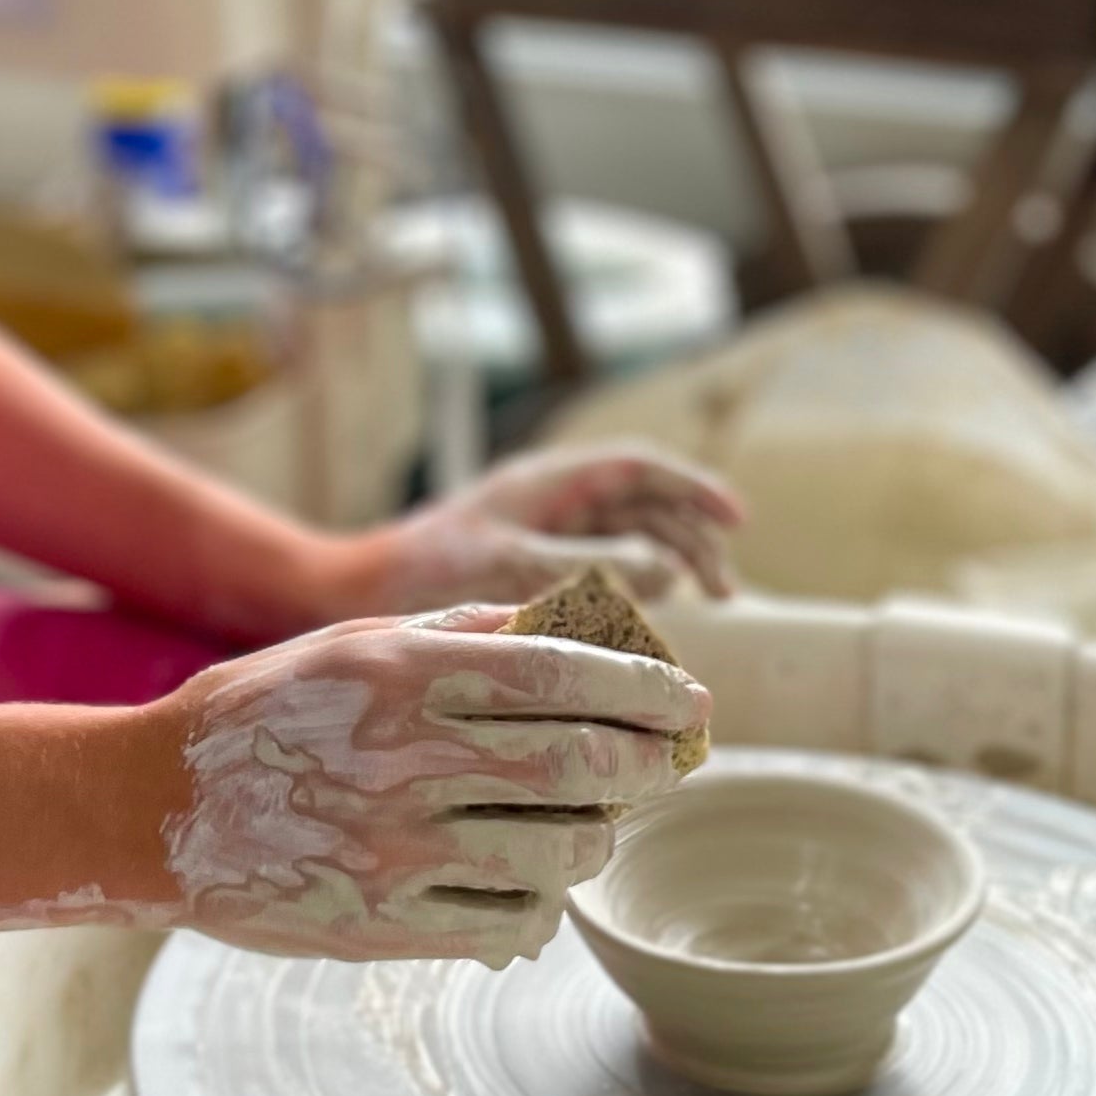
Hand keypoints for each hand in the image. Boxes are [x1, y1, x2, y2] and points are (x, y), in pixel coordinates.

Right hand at [114, 609, 708, 967]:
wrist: (154, 809)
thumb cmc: (263, 710)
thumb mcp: (356, 643)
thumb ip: (462, 633)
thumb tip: (567, 628)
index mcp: (408, 677)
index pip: (565, 677)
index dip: (647, 689)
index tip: (693, 702)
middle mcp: (412, 761)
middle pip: (582, 764)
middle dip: (649, 764)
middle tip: (671, 760)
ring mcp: (402, 850)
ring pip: (561, 849)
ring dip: (601, 834)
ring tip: (600, 817)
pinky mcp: (389, 924)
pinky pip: (510, 921)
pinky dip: (543, 900)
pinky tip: (535, 875)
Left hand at [326, 444, 741, 622]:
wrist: (358, 594)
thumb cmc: (423, 570)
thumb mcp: (510, 565)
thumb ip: (590, 566)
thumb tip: (669, 570)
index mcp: (545, 483)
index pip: (637, 468)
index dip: (692, 488)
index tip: (737, 519)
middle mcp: (549, 503)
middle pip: (642, 506)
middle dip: (691, 538)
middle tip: (724, 592)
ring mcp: (541, 536)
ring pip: (627, 541)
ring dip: (670, 566)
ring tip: (704, 608)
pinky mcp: (530, 572)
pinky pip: (601, 573)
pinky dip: (634, 592)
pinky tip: (651, 627)